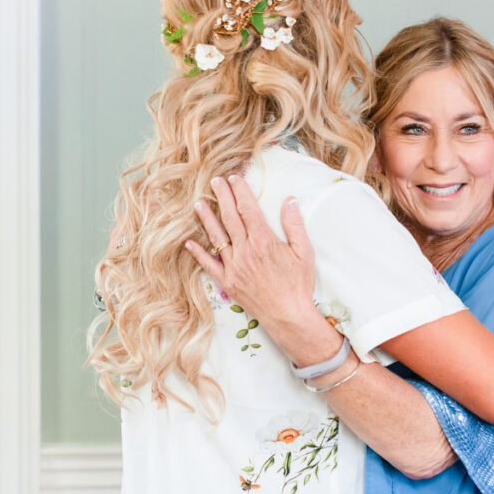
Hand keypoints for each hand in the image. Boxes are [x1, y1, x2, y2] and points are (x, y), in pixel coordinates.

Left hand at [186, 176, 316, 332]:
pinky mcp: (228, 282)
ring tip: (198, 203)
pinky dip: (198, 253)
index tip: (234, 178)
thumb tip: (290, 200)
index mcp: (264, 241)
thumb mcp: (304, 252)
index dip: (240, 191)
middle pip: (230, 217)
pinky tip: (189, 243)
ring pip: (216, 237)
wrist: (288, 316)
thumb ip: (295, 224)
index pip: (248, 209)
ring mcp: (234, 267)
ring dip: (206, 218)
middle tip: (215, 181)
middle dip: (222, 197)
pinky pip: (209, 265)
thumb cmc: (299, 284)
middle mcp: (245, 251)